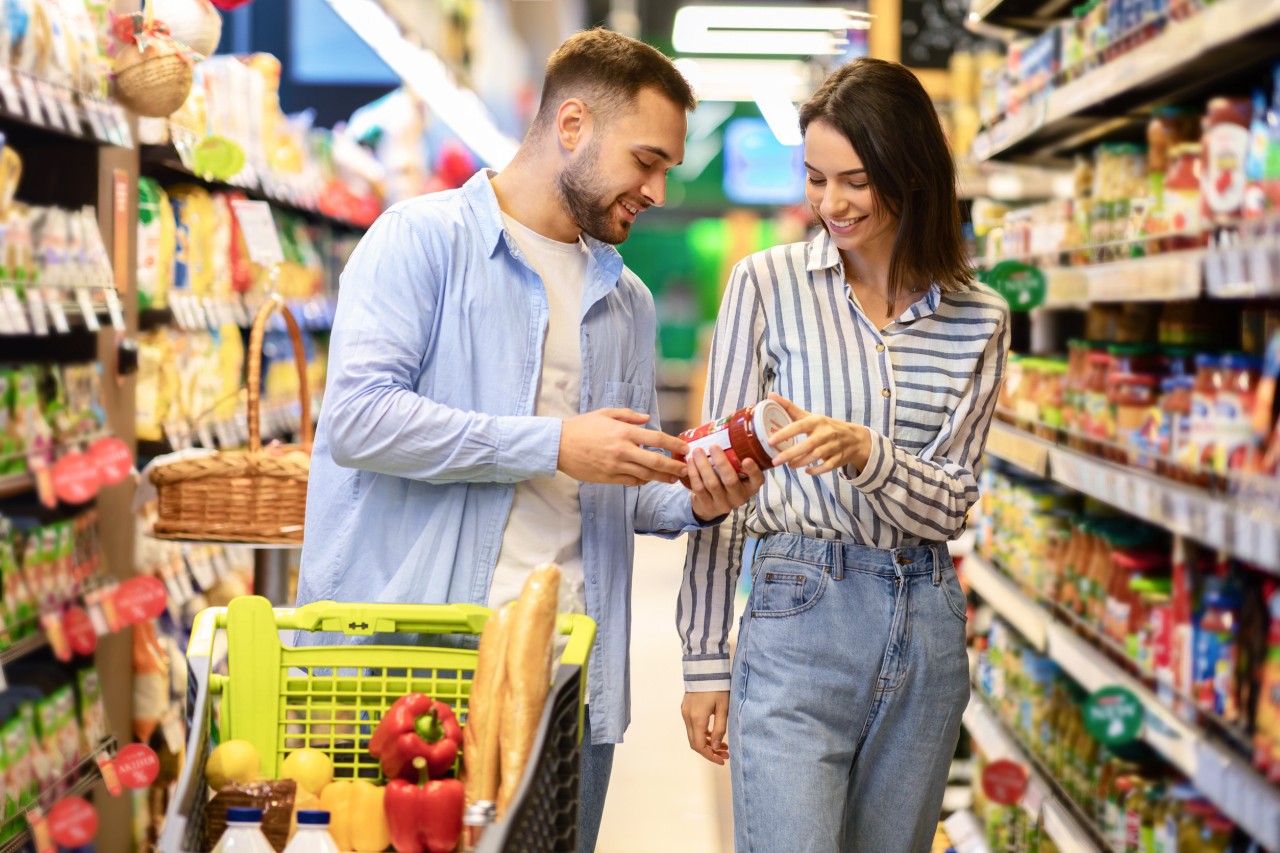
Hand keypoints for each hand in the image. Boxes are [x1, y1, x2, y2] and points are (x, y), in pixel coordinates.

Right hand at [558, 409, 688, 485]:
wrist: (559, 445)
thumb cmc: (582, 427)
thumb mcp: (605, 414)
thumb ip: (628, 416)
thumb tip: (647, 418)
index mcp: (624, 432)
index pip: (657, 439)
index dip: (675, 445)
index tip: (685, 449)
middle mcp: (623, 450)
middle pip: (656, 462)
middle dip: (674, 466)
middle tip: (685, 469)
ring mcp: (616, 466)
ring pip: (646, 475)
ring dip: (662, 477)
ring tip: (673, 478)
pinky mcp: (609, 478)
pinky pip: (632, 482)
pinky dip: (642, 481)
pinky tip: (648, 479)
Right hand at [681, 691, 729, 765]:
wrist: (705, 667)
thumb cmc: (718, 686)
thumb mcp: (724, 708)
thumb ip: (720, 728)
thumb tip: (716, 746)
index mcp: (697, 719)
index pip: (700, 746)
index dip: (710, 756)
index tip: (722, 760)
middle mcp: (687, 717)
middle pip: (695, 743)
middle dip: (709, 751)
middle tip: (725, 754)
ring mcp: (685, 712)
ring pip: (693, 735)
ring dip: (706, 742)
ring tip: (723, 745)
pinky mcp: (686, 707)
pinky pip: (692, 726)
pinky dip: (702, 733)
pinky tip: (714, 733)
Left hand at [687, 446, 764, 521]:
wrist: (712, 507)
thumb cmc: (727, 483)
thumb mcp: (738, 475)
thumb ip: (738, 460)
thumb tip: (729, 430)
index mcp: (750, 487)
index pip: (756, 479)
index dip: (753, 470)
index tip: (747, 459)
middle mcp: (739, 497)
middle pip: (730, 480)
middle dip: (721, 462)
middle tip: (713, 446)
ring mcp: (723, 504)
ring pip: (712, 483)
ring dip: (703, 465)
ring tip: (698, 451)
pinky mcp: (707, 505)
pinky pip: (699, 488)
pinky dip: (694, 473)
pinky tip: (690, 463)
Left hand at [766, 393, 870, 474]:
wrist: (855, 438)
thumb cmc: (826, 427)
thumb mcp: (810, 417)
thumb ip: (790, 408)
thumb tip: (771, 395)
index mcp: (817, 421)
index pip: (800, 426)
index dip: (785, 433)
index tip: (770, 441)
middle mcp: (826, 433)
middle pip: (807, 445)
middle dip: (790, 454)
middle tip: (775, 460)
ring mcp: (834, 446)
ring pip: (816, 456)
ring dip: (801, 462)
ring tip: (788, 465)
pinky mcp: (839, 458)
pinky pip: (827, 466)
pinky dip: (817, 470)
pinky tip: (806, 471)